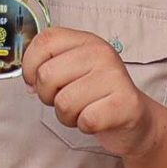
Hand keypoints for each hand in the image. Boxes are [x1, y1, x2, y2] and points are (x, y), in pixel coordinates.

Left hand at [23, 26, 159, 157]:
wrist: (136, 119)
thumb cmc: (97, 96)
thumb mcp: (74, 72)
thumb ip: (49, 67)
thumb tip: (31, 82)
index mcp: (86, 41)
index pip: (44, 41)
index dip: (30, 66)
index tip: (36, 81)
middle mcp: (101, 53)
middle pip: (47, 75)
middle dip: (48, 97)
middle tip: (66, 100)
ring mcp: (115, 77)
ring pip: (64, 102)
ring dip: (67, 116)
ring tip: (83, 110)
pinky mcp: (125, 104)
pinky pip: (86, 120)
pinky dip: (84, 126)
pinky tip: (96, 120)